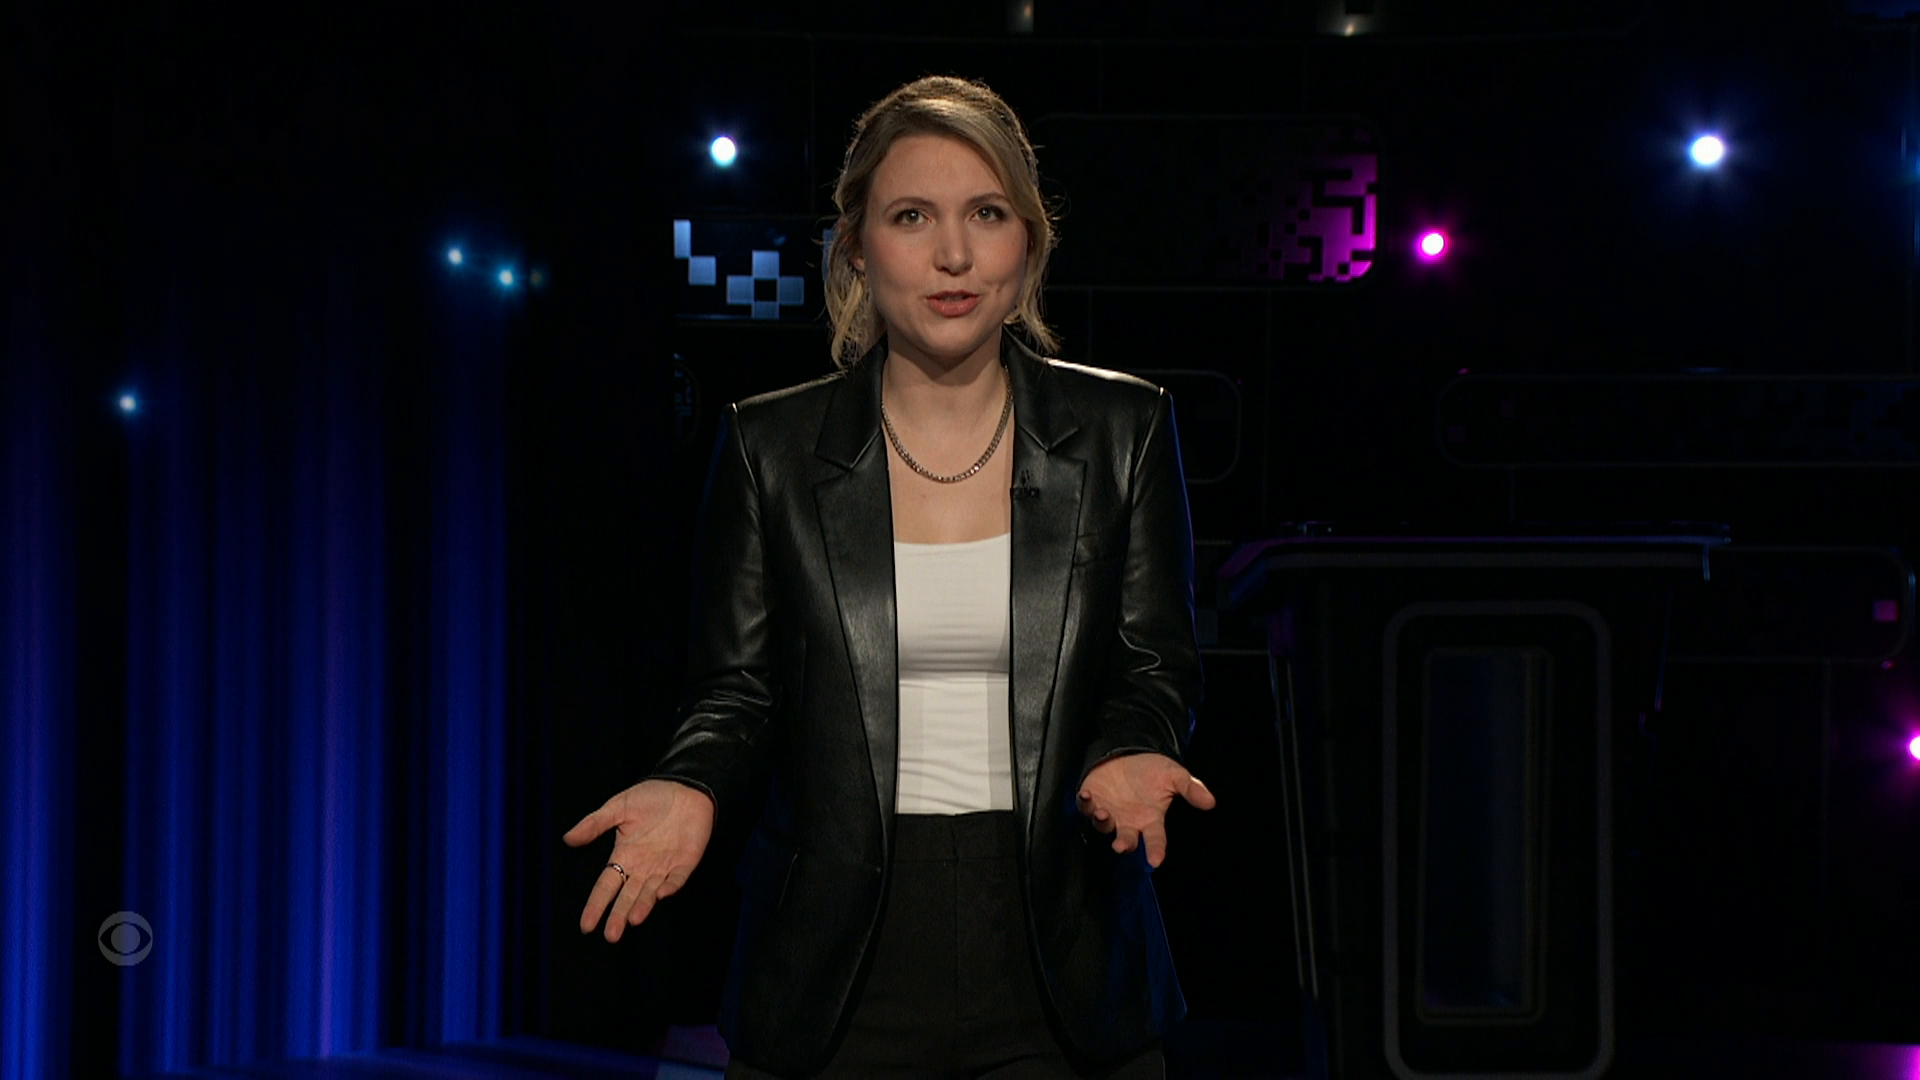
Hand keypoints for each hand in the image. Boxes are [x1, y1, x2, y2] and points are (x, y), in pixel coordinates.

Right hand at [563, 779, 715, 941]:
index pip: (606, 886)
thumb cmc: (651, 797)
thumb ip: (595, 824)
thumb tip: (568, 838)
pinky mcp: (686, 863)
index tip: (587, 926)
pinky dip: (671, 886)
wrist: (685, 787)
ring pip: (650, 893)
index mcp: (624, 856)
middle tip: (611, 935)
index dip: (597, 905)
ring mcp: (664, 867)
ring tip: (632, 920)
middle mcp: (642, 867)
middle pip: (627, 897)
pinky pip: (677, 879)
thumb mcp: (619, 807)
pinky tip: (662, 894)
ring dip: (642, 906)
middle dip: (618, 916)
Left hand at [1077, 753, 1214, 867]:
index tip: (1155, 861)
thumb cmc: (1153, 770)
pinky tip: (1086, 796)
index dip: (1155, 851)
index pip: (1155, 840)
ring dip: (1102, 822)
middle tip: (1121, 846)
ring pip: (1103, 826)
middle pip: (1126, 840)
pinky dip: (1085, 803)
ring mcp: (1109, 813)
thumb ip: (1190, 789)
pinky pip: (1085, 807)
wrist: (1129, 754)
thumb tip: (1211, 802)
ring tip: (1103, 814)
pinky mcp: (1092, 801)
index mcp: (1150, 820)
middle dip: (1124, 844)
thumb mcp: (1175, 776)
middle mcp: (1129, 822)